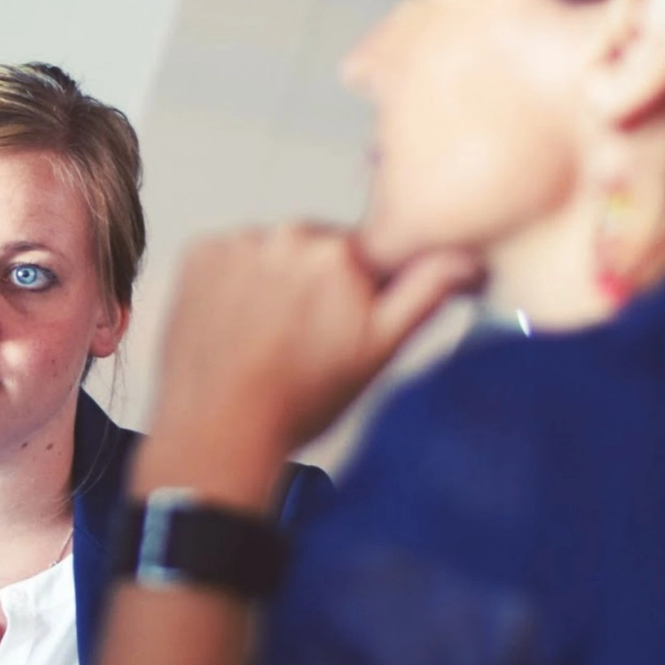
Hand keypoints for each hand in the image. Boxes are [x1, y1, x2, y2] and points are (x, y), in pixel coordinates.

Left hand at [145, 225, 477, 491]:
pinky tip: (234, 325)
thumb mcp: (379, 351)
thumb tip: (466, 257)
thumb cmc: (298, 401)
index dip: (356, 292)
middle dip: (313, 284)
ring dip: (270, 281)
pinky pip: (227, 256)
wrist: (219, 430)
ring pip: (270, 252)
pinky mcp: (198, 254)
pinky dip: (230, 282)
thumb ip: (426, 292)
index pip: (364, 254)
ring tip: (263, 337)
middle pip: (314, 249)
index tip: (339, 323)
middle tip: (300, 340)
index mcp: (341, 252)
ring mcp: (237, 242)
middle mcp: (288, 235)